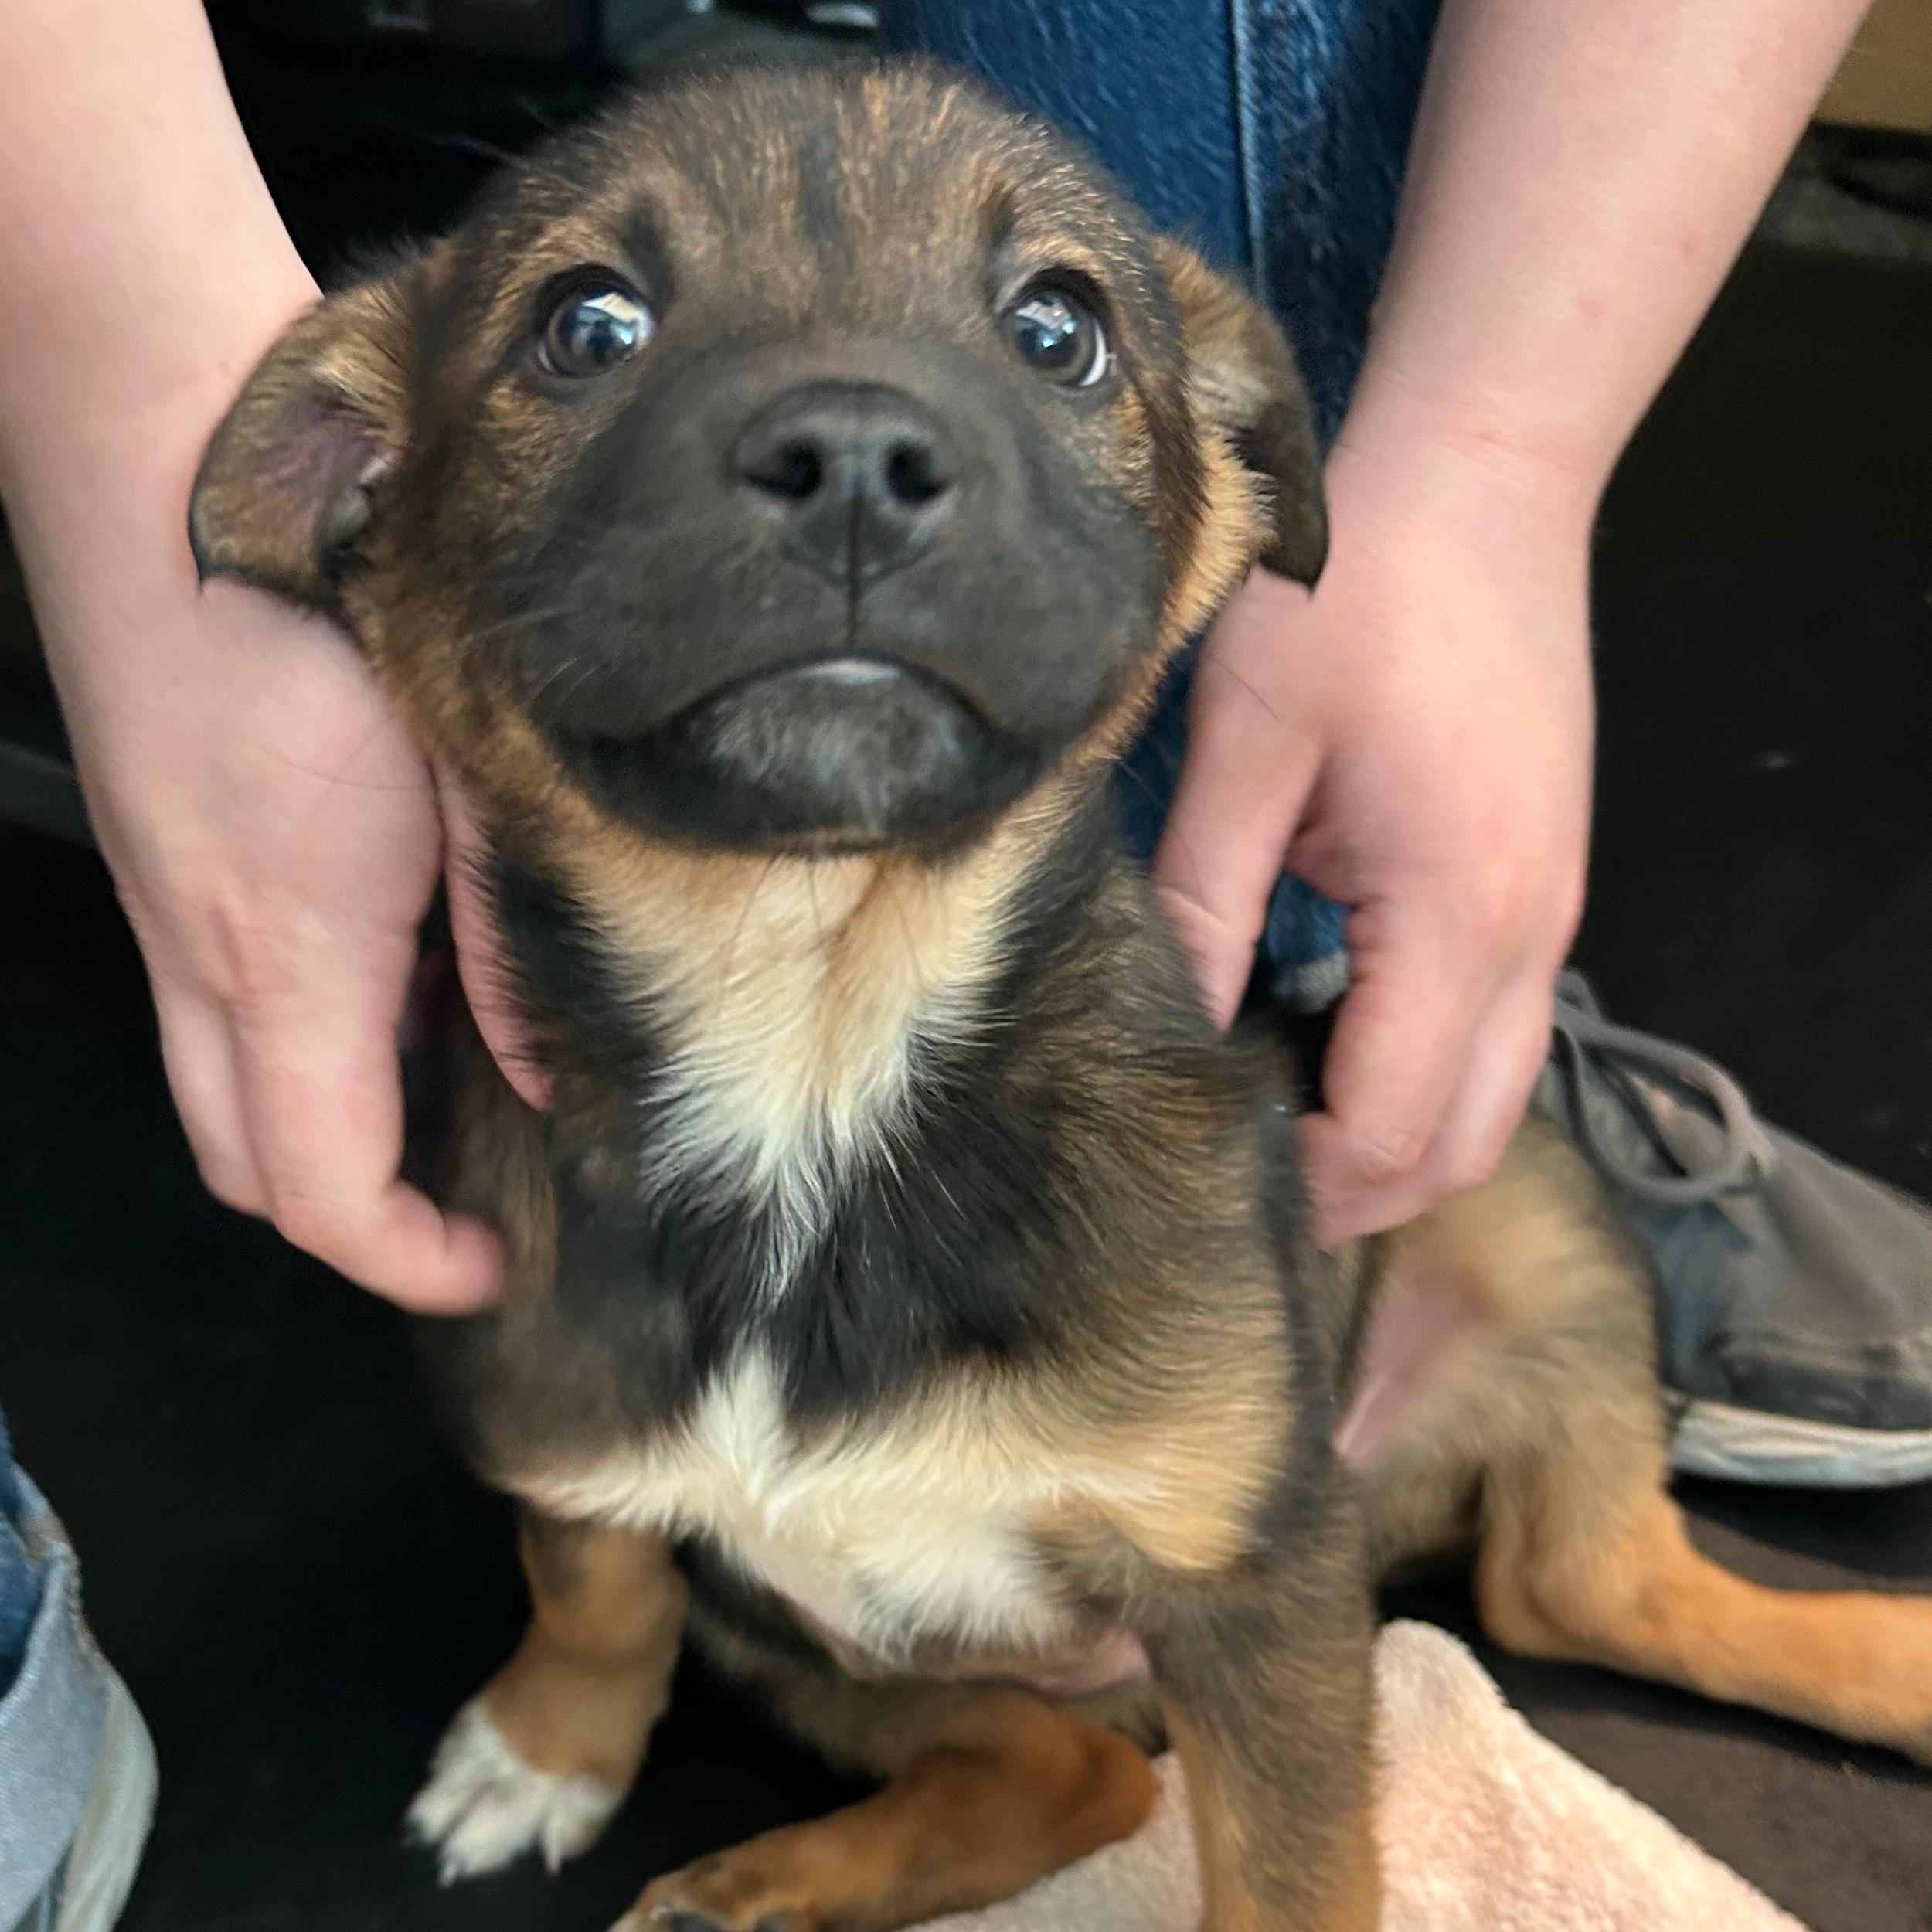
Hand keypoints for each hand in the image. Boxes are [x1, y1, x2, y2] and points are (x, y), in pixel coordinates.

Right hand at [16, 382, 504, 1310]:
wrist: (167, 440)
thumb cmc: (324, 589)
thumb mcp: (464, 777)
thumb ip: (502, 938)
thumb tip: (546, 1061)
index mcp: (293, 948)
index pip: (324, 1190)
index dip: (410, 1262)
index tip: (490, 1264)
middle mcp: (203, 947)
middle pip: (249, 1166)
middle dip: (352, 1216)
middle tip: (461, 1201)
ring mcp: (163, 900)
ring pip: (219, 1089)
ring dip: (318, 1123)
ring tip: (438, 1079)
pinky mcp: (157, 849)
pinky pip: (209, 998)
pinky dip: (293, 1029)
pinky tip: (384, 965)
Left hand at [1153, 428, 1593, 1243]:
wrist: (1482, 478)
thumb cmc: (1360, 588)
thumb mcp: (1248, 744)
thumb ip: (1204, 899)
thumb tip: (1166, 1025)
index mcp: (1456, 913)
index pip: (1387, 1127)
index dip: (1300, 1182)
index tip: (1204, 1181)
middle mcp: (1530, 934)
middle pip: (1460, 1145)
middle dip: (1356, 1194)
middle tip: (1238, 1188)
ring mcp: (1551, 910)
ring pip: (1491, 1096)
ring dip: (1394, 1137)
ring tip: (1277, 1122)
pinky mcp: (1541, 880)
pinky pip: (1495, 1027)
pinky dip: (1422, 1069)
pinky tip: (1329, 1034)